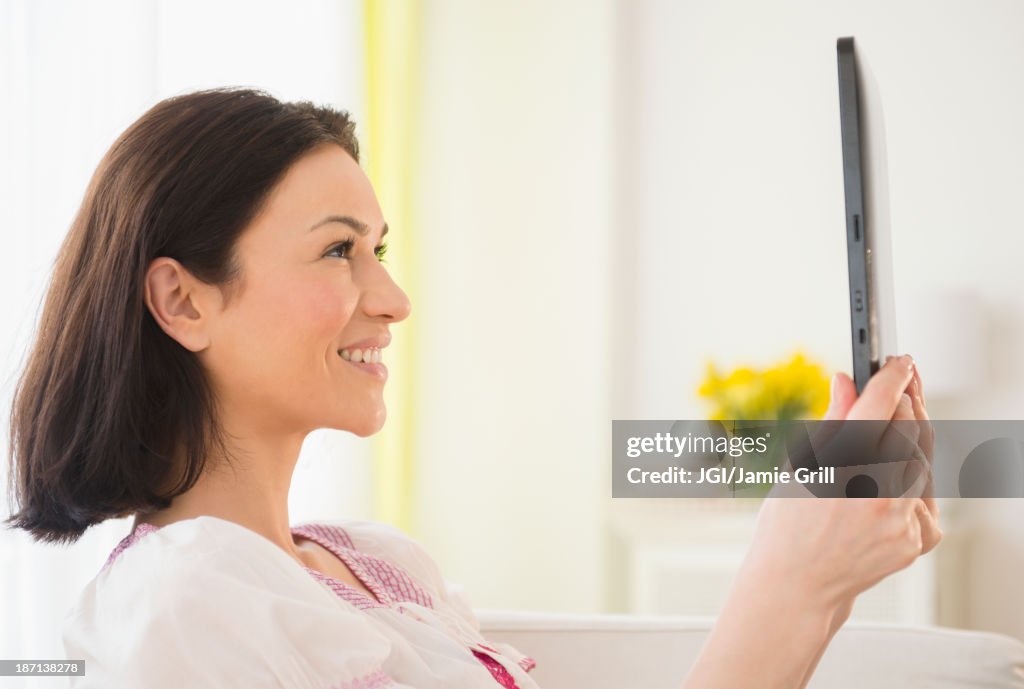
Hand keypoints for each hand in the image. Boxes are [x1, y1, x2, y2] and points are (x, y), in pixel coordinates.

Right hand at [744, 355, 942, 615]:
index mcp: (842, 464)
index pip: (880, 403)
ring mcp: (901, 518)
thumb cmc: (787, 524)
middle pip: (910, 428)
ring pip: (923, 460)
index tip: (901, 361)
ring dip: (910, 441)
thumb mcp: (800, 463)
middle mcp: (877, 490)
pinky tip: (890, 480)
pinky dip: (912, 482)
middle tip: (898, 390)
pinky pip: (925, 496)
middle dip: (906, 404)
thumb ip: (833, 420)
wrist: (796, 584)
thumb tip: (846, 380)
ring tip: (889, 436)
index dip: (894, 375)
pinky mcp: (917, 539)